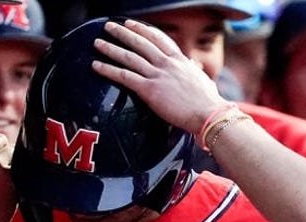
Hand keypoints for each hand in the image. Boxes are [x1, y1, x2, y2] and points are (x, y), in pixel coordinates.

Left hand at [92, 19, 228, 134]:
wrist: (208, 114)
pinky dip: (109, 69)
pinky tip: (96, 66)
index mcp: (180, 60)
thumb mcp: (203, 80)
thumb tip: (194, 66)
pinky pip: (125, 76)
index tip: (131, 24)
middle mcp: (167, 64)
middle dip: (123, 33)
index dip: (143, 30)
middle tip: (109, 27)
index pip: (159, 38)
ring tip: (97, 43)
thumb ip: (194, 71)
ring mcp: (158, 75)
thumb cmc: (209, 102)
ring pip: (129, 57)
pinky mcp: (150, 90)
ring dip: (111, 48)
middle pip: (140, 43)